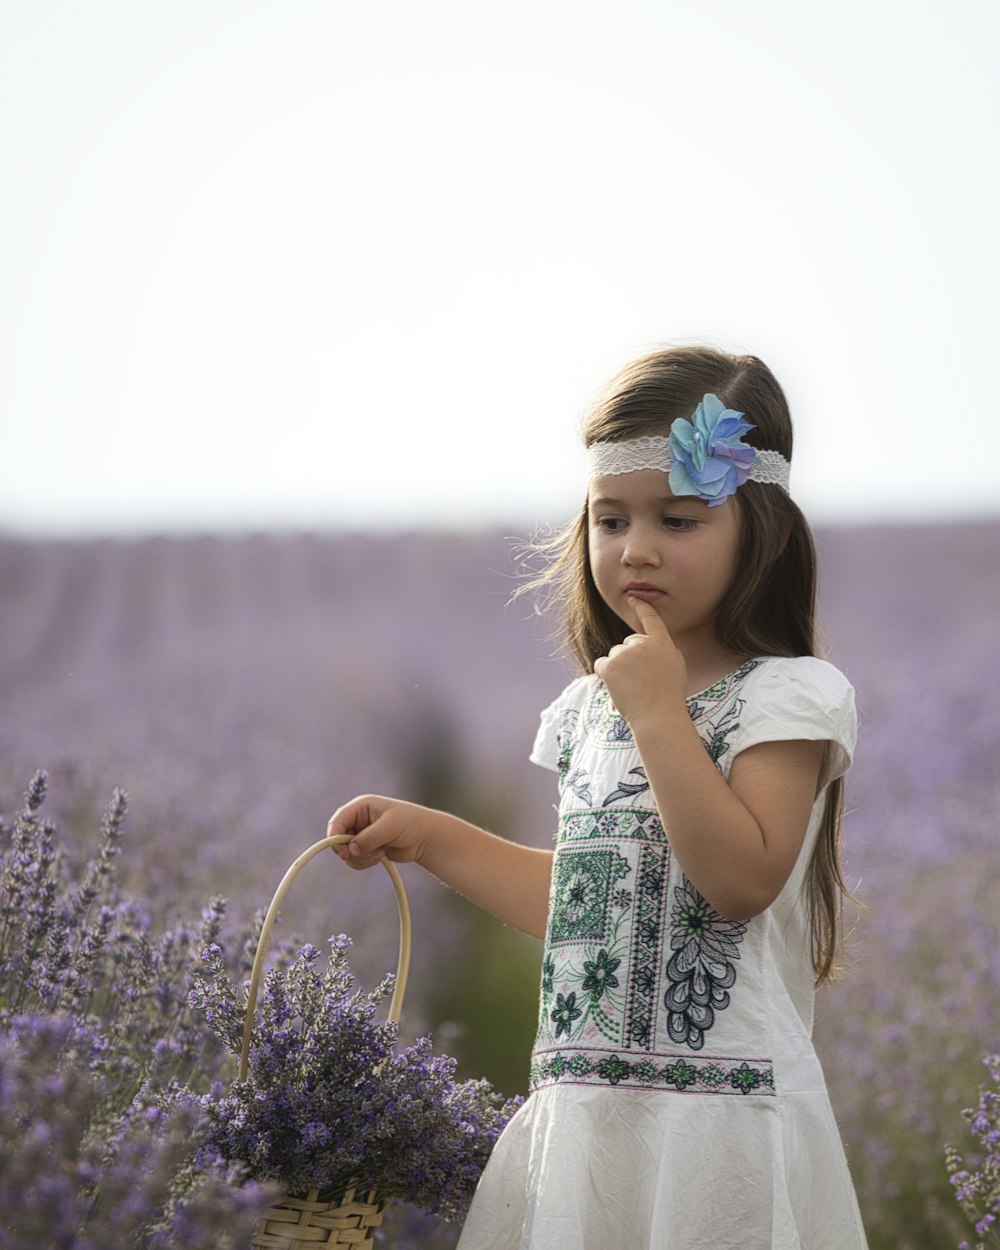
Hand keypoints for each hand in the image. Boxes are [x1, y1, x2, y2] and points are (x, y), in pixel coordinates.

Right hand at [326, 795, 429, 870]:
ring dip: (361, 858)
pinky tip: (381, 856)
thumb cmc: (410, 823)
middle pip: (339, 839)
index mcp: (361, 807)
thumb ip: (370, 837)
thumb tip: (351, 849)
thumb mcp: (390, 827)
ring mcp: (362, 835)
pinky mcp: (367, 848)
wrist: (425, 837)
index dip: (335, 837)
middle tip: (366, 855)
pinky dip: (365, 862)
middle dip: (350, 851)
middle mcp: (358, 820)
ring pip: (347, 852)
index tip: (342, 853)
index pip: (338, 821)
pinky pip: (356, 860)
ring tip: (380, 853)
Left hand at [593, 597, 688, 723]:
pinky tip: (618, 687)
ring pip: (615, 655)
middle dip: (631, 658)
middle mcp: (642, 643)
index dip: (641, 607)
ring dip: (619, 669)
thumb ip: (662, 651)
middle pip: (629, 643)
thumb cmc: (669, 696)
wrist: (658, 715)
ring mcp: (624, 653)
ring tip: (633, 688)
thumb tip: (648, 645)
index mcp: (662, 643)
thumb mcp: (676, 667)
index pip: (651, 620)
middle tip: (641, 680)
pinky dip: (606, 674)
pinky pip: (601, 664)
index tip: (633, 597)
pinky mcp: (609, 665)